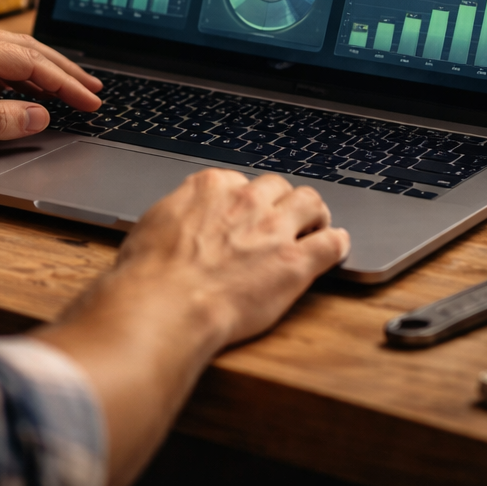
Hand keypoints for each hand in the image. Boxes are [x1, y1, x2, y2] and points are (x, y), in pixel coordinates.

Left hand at [0, 23, 102, 154]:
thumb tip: (38, 116)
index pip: (29, 62)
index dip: (65, 83)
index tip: (90, 102)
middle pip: (23, 48)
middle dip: (62, 70)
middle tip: (92, 90)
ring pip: (5, 50)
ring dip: (39, 68)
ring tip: (65, 87)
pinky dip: (11, 70)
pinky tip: (17, 87)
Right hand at [36, 170, 348, 485]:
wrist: (165, 305)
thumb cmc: (149, 275)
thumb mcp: (151, 227)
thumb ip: (174, 215)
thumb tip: (174, 220)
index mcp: (210, 188)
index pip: (238, 181)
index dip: (244, 199)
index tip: (244, 213)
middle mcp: (246, 201)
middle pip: (277, 186)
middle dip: (280, 201)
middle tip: (282, 218)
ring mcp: (274, 230)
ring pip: (311, 203)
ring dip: (314, 214)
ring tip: (315, 226)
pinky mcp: (295, 262)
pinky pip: (331, 243)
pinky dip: (337, 244)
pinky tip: (336, 247)